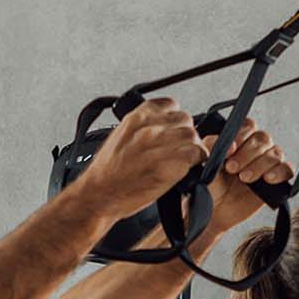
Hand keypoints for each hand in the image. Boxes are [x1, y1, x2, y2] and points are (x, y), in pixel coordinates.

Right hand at [85, 97, 204, 214]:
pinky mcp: (173, 163)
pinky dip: (196, 162)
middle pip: (185, 120)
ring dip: (192, 149)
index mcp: (138, 116)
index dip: (175, 120)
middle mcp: (151, 127)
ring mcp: (163, 144)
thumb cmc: (108, 172)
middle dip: (184, 135)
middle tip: (178, 151)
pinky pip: (197, 154)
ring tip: (182, 162)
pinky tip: (186, 170)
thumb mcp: (121, 135)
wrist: (101, 193)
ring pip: (193, 137)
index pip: (170, 105)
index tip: (173, 131)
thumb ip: (143, 128)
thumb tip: (162, 130)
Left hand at [206, 121, 295, 231]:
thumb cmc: (210, 184)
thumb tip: (232, 146)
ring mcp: (268, 164)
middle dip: (248, 154)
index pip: (248, 126)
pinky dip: (280, 172)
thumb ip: (213, 146)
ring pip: (276, 154)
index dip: (241, 136)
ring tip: (245, 179)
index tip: (229, 152)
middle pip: (263, 139)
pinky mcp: (277, 181)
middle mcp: (257, 148)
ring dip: (261, 165)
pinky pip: (287, 170)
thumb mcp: (206, 163)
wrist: (215, 211)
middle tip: (232, 169)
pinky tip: (268, 179)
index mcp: (240, 138)